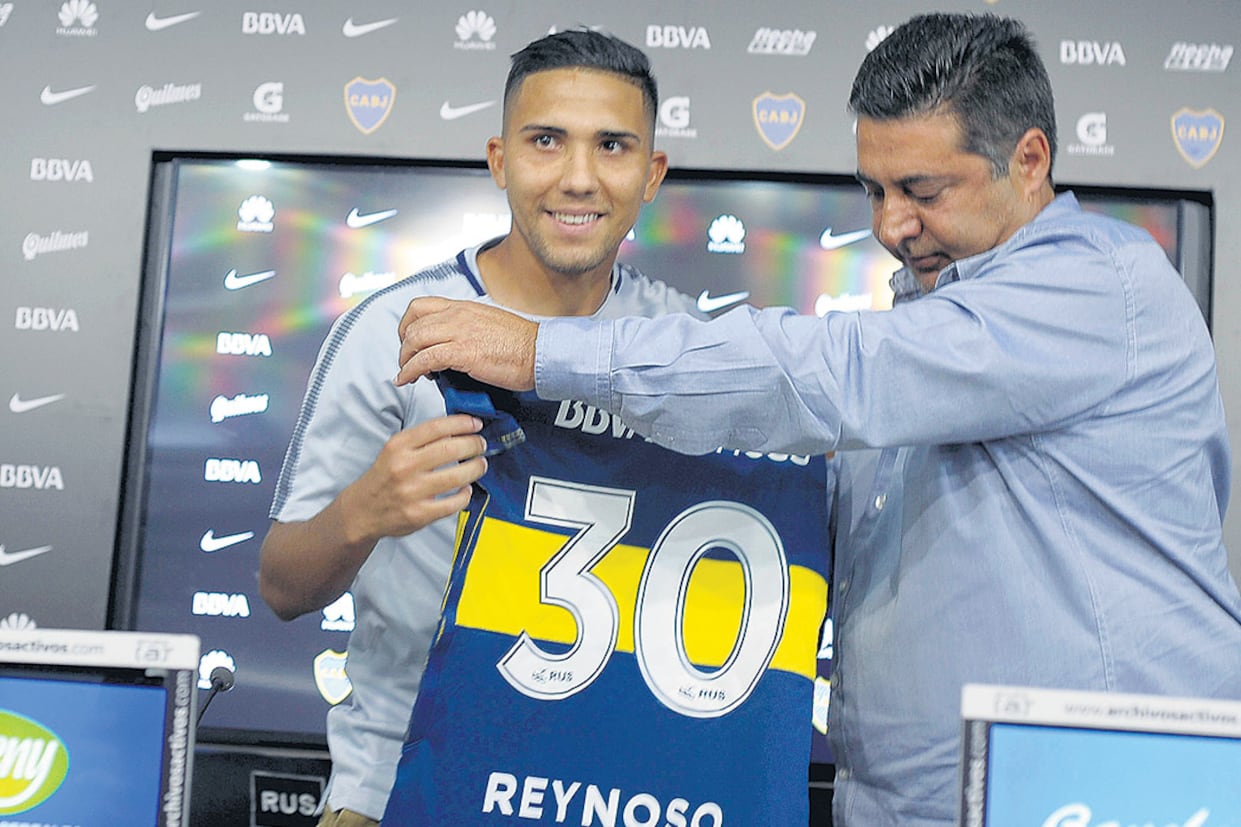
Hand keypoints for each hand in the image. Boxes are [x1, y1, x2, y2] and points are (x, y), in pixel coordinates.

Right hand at [340, 414, 487, 541]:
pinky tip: (466, 489)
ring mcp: (412, 492)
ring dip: (476, 468)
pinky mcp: (420, 514)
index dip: (462, 423)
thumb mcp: (394, 450)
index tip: (476, 424)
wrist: (362, 511)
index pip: (436, 427)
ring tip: (480, 464)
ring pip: (457, 476)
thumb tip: (458, 430)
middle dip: (474, 444)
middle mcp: (404, 467)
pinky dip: (465, 495)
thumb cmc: (384, 477)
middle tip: (481, 445)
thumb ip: (422, 440)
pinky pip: (454, 503)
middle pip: (451, 449)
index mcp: (398, 446)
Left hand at [395, 297, 536, 390]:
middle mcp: (458, 314)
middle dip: (403, 346)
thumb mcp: (490, 325)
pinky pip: (425, 359)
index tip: (409, 341)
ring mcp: (460, 332)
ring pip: (415, 339)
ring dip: (405, 359)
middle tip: (407, 361)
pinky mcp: (463, 352)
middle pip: (413, 324)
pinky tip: (408, 380)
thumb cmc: (522, 345)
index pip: (421, 306)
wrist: (541, 353)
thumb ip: (469, 328)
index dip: (407, 324)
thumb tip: (454, 344)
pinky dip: (410, 370)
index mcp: (464, 307)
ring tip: (406, 373)